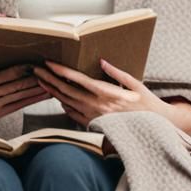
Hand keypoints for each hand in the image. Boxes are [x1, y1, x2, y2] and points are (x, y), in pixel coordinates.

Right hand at [0, 61, 50, 126]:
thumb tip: (1, 47)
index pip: (2, 76)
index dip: (19, 70)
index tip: (33, 65)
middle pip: (12, 88)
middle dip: (31, 80)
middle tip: (46, 73)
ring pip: (17, 98)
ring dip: (34, 92)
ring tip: (50, 85)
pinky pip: (16, 107)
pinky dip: (30, 100)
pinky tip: (41, 96)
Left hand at [32, 59, 190, 131]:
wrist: (153, 129)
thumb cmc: (146, 104)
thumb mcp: (135, 84)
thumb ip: (116, 73)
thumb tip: (101, 61)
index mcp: (106, 93)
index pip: (77, 79)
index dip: (61, 71)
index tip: (48, 63)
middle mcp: (96, 105)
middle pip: (66, 90)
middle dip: (49, 79)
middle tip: (36, 70)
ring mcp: (93, 116)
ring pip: (66, 102)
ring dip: (52, 91)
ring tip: (41, 80)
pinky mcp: (94, 124)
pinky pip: (73, 113)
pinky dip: (63, 104)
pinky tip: (57, 96)